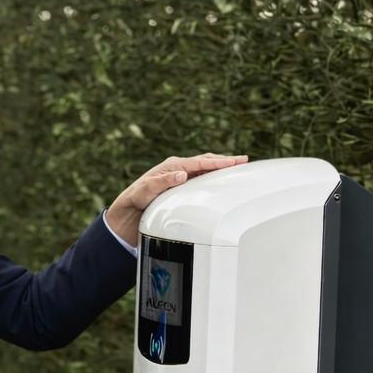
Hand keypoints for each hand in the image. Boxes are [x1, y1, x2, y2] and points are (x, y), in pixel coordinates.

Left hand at [105, 153, 248, 242]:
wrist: (129, 211)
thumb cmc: (136, 199)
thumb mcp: (147, 190)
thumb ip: (163, 182)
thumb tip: (181, 174)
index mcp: (173, 166)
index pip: (201, 162)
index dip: (219, 162)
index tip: (235, 161)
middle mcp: (178, 169)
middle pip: (206, 163)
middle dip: (225, 161)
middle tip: (244, 161)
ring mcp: (181, 178)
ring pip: (206, 170)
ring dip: (221, 169)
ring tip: (238, 168)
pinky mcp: (182, 188)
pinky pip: (202, 180)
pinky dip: (213, 179)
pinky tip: (222, 182)